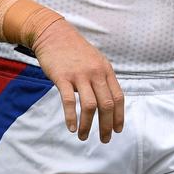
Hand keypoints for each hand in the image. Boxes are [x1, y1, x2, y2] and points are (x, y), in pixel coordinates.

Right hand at [30, 20, 124, 142]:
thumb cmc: (74, 50)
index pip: (118, 97)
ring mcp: (80, 75)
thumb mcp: (95, 61)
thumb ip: (102, 78)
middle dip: (106, 125)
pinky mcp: (63, 77)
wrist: (54, 34)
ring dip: (88, 125)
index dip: (119, 116)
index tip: (117, 130)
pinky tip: (71, 128)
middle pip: (107, 104)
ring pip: (90, 106)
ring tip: (83, 137)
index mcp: (106, 70)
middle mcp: (96, 73)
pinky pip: (69, 101)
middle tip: (104, 139)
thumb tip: (108, 100)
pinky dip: (71, 117)